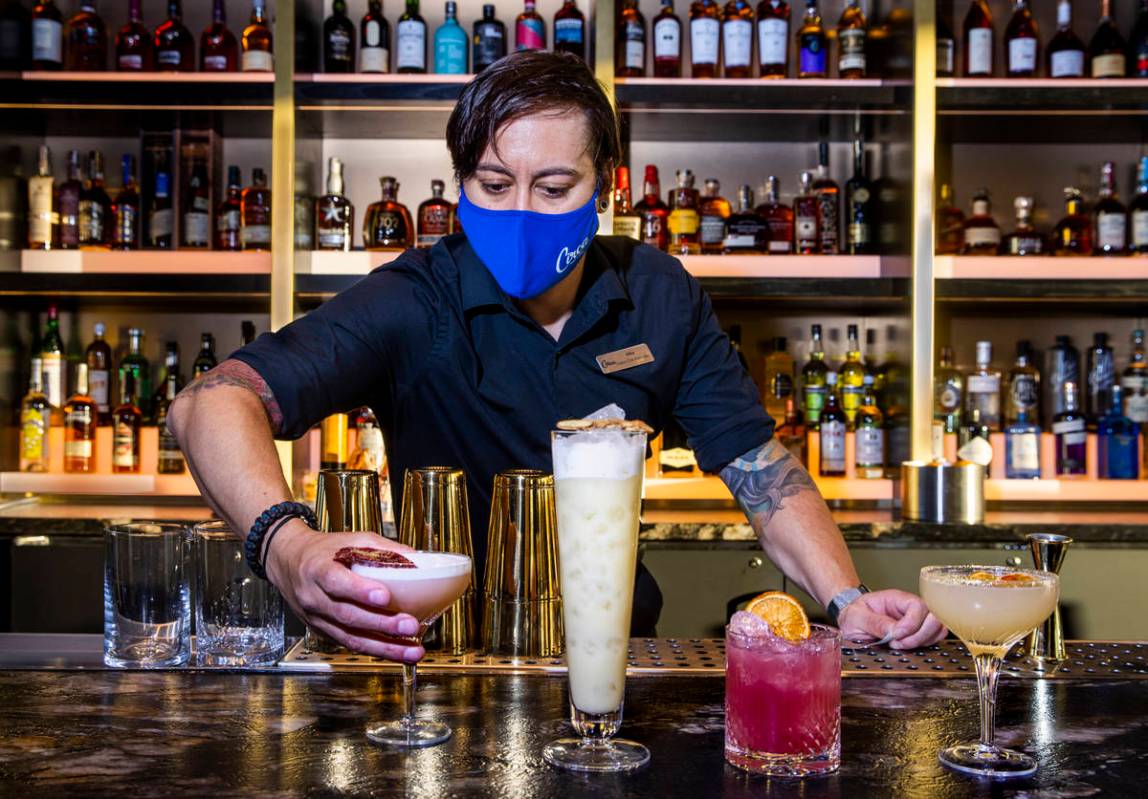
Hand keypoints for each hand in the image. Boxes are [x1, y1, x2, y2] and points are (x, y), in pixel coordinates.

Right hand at [265, 519, 424, 662]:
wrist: (287, 562)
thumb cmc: (321, 551)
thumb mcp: (349, 539)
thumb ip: (381, 548)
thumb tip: (414, 557)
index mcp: (318, 569)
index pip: (336, 582)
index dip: (360, 591)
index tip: (384, 597)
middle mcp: (314, 597)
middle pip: (347, 615)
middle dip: (382, 624)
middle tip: (410, 625)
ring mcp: (317, 618)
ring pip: (350, 638)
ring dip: (384, 647)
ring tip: (412, 650)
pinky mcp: (323, 631)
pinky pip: (349, 644)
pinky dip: (376, 650)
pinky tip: (398, 651)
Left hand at [837, 589, 946, 649]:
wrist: (850, 622)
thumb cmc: (853, 615)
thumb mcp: (855, 617)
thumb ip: (874, 622)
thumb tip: (894, 631)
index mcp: (896, 599)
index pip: (917, 606)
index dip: (911, 623)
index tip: (896, 635)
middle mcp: (910, 608)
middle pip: (934, 617)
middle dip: (919, 635)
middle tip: (898, 643)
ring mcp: (917, 621)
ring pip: (937, 629)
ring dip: (922, 642)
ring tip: (899, 646)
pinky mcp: (919, 634)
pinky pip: (934, 639)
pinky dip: (925, 646)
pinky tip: (906, 648)